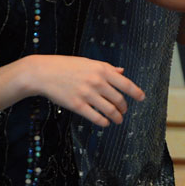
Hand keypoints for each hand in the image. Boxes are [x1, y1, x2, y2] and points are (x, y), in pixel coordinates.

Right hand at [21, 55, 144, 126]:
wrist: (43, 73)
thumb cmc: (65, 66)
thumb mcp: (88, 62)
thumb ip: (107, 68)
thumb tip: (122, 72)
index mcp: (101, 69)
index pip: (125, 84)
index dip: (136, 93)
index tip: (142, 98)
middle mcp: (97, 82)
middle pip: (119, 99)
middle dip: (124, 108)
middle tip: (124, 111)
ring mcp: (87, 94)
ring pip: (110, 110)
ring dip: (117, 117)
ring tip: (118, 120)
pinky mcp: (77, 106)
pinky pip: (96, 117)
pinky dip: (104, 122)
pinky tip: (106, 123)